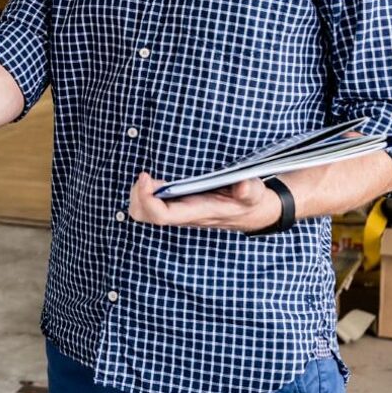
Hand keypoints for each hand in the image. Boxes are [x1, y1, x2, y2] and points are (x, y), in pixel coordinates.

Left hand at [127, 174, 283, 233]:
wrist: (251, 213)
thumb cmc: (249, 200)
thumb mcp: (254, 193)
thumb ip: (249, 190)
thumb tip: (243, 185)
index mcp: (197, 212)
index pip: (163, 216)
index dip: (147, 199)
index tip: (146, 176)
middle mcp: (183, 215)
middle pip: (145, 216)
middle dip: (137, 196)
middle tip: (146, 176)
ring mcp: (178, 212)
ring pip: (144, 213)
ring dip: (139, 195)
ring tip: (149, 178)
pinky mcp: (177, 206)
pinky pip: (150, 206)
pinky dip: (145, 193)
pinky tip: (155, 181)